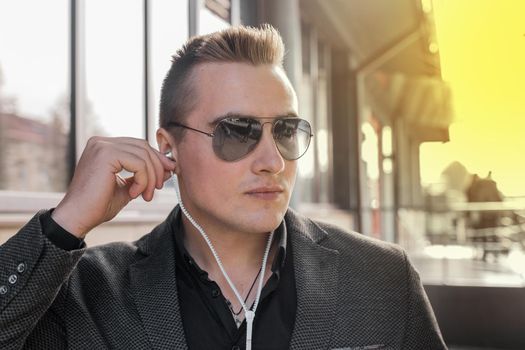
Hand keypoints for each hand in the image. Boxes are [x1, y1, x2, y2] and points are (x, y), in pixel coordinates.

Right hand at [51, 136, 175, 237]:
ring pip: (143, 155)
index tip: (167, 175)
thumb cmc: (98, 205)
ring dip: (151, 178)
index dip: (156, 159)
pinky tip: (134, 194)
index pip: (139, 146)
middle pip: (143, 147)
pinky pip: (139, 163)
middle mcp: (101, 142)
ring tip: (146, 196)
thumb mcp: (127, 187)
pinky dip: (143, 180)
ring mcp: (102, 146)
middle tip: (158, 188)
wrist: (78, 218)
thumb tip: (169, 167)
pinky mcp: (105, 155)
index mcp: (104, 147)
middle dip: (157, 167)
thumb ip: (144, 175)